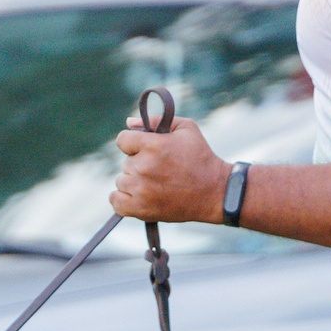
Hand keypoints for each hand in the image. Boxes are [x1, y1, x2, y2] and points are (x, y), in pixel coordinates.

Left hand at [111, 116, 226, 224]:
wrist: (214, 193)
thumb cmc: (201, 158)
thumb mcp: (186, 129)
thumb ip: (156, 121)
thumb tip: (128, 122)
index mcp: (153, 146)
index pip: (122, 140)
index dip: (133, 143)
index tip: (146, 149)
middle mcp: (143, 167)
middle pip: (125, 162)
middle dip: (139, 163)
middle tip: (160, 169)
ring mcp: (140, 190)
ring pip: (122, 181)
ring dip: (134, 182)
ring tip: (156, 184)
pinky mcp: (141, 209)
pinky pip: (116, 201)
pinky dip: (124, 199)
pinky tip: (139, 195)